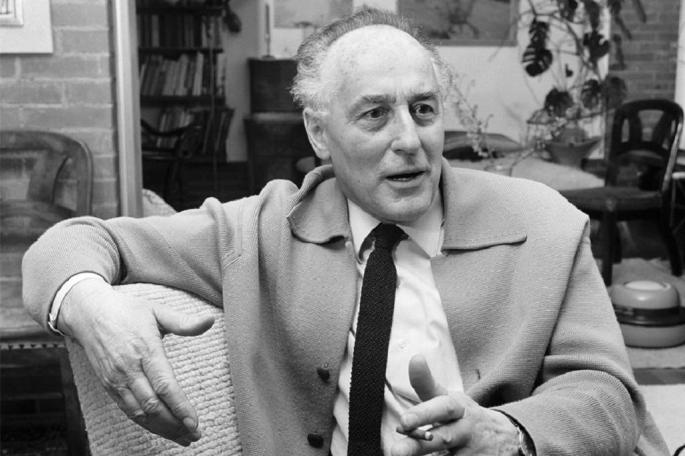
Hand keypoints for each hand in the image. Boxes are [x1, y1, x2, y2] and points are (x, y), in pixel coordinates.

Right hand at [59, 279, 214, 445]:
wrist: (88, 313)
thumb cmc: (126, 311)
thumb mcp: (157, 311)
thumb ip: (184, 322)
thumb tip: (210, 320)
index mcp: (146, 349)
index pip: (165, 385)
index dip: (180, 407)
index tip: (194, 422)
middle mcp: (129, 368)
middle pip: (153, 405)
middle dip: (175, 424)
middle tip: (195, 435)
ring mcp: (117, 379)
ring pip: (140, 413)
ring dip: (162, 429)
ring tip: (183, 438)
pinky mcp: (109, 386)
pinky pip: (128, 410)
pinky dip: (146, 424)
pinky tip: (162, 429)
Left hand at [391, 355, 519, 455]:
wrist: (506, 437)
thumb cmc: (465, 416)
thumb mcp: (449, 399)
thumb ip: (427, 383)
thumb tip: (415, 358)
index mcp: (458, 408)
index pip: (441, 408)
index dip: (423, 414)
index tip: (403, 421)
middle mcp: (466, 430)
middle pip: (442, 438)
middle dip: (417, 446)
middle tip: (395, 451)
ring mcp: (472, 452)